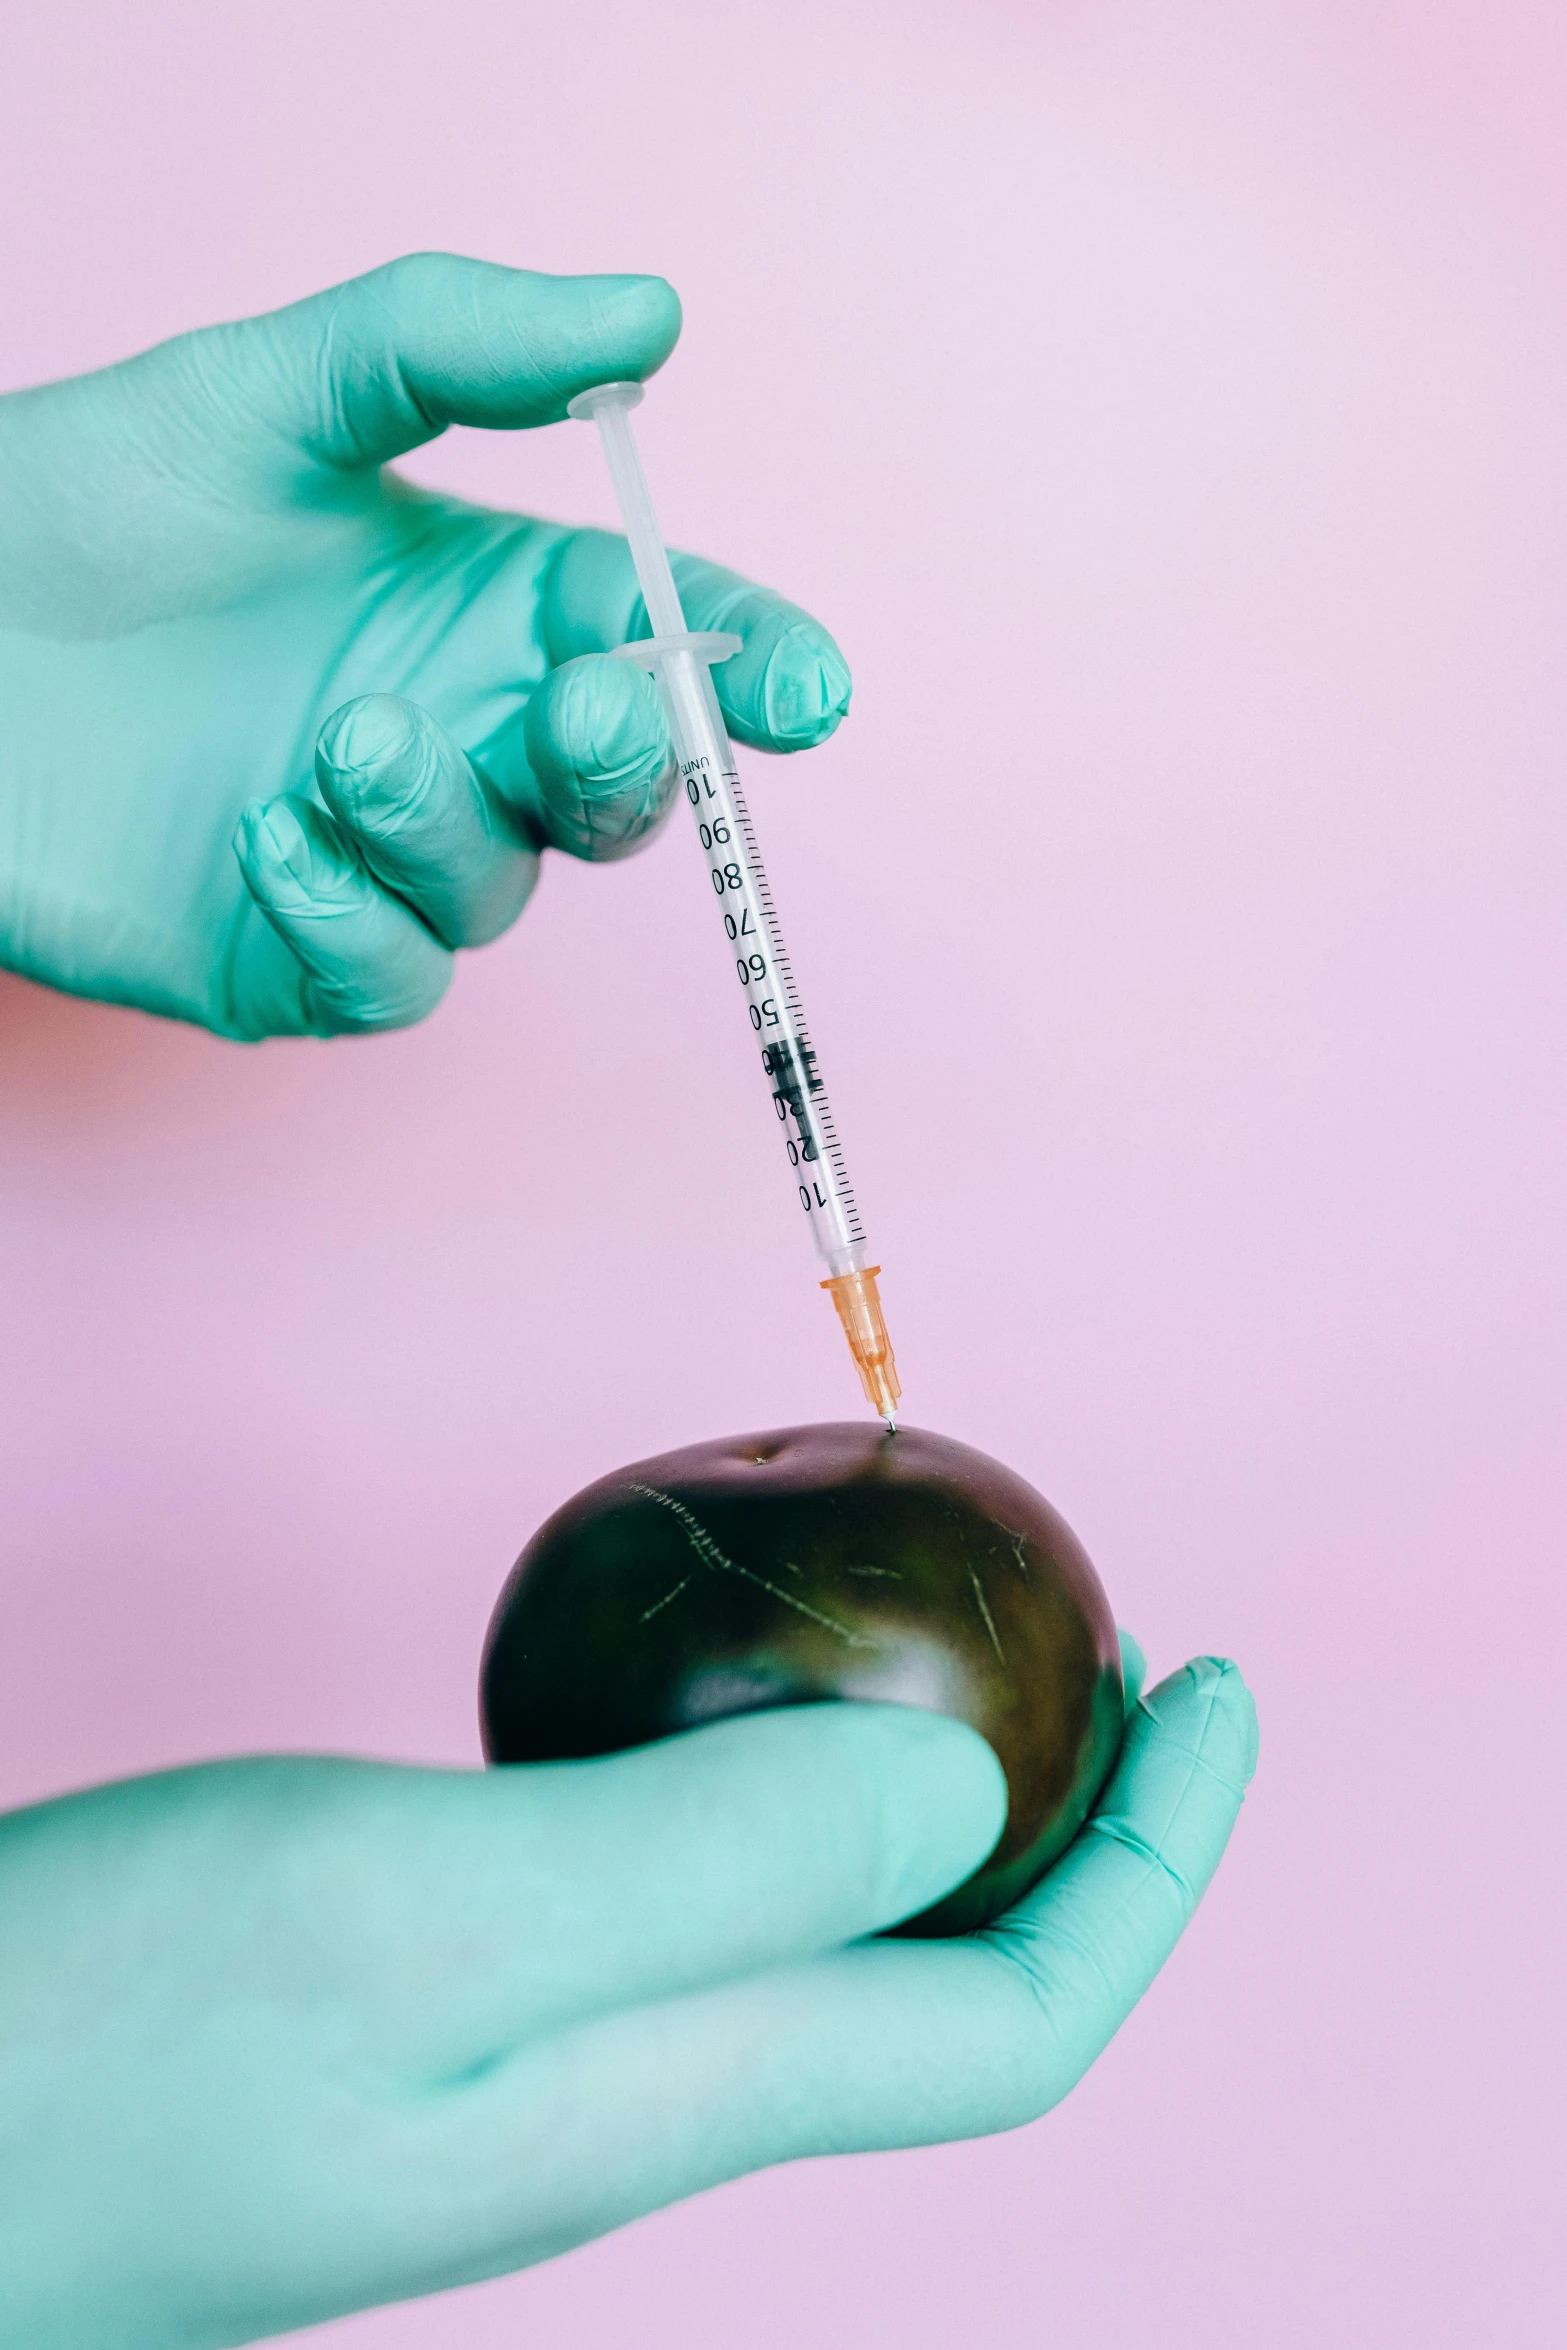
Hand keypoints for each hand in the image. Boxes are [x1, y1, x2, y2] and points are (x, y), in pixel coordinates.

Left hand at [0, 254, 851, 1036]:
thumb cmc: (90, 508)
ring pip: (506, 890)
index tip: (804, 688)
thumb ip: (458, 347)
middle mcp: (468, 741)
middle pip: (620, 790)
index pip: (674, 646)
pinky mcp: (304, 961)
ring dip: (447, 820)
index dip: (757, 671)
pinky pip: (396, 982)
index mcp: (495, 609)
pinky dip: (353, 918)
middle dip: (625, 755)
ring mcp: (391, 862)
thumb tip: (653, 316)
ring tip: (338, 741)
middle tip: (574, 698)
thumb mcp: (274, 390)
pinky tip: (265, 835)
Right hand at [0, 1649, 1254, 2346]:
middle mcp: (632, 2098)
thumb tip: (960, 1792)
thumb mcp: (428, 1914)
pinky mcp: (434, 2014)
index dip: (1158, 1860)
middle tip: (1101, 1644)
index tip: (1211, 1678)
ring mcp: (531, 2064)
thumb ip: (707, 1858)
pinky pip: (671, 1894)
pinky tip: (690, 1700)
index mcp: (672, 2093)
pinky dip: (746, 1784)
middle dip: (1073, 1821)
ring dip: (918, 1796)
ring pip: (812, 1935)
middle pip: (940, 1982)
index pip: (1016, 2018)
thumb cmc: (110, 2044)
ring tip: (941, 1650)